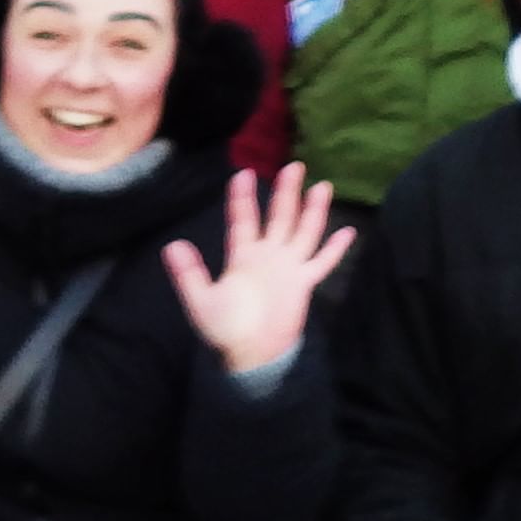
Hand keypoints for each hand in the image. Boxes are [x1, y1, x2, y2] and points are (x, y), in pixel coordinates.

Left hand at [165, 162, 357, 375]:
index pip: (243, 220)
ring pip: (304, 231)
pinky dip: (335, 248)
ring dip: (312, 210)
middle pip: (279, 217)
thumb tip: (172, 245)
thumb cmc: (225, 328)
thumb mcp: (202, 300)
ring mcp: (288, 267)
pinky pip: (322, 262)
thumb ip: (189, 273)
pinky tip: (348, 231)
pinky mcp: (303, 283)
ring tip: (322, 185)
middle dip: (286, 192)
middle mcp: (267, 255)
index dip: (242, 198)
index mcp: (242, 255)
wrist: (251, 354)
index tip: (243, 173)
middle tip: (294, 166)